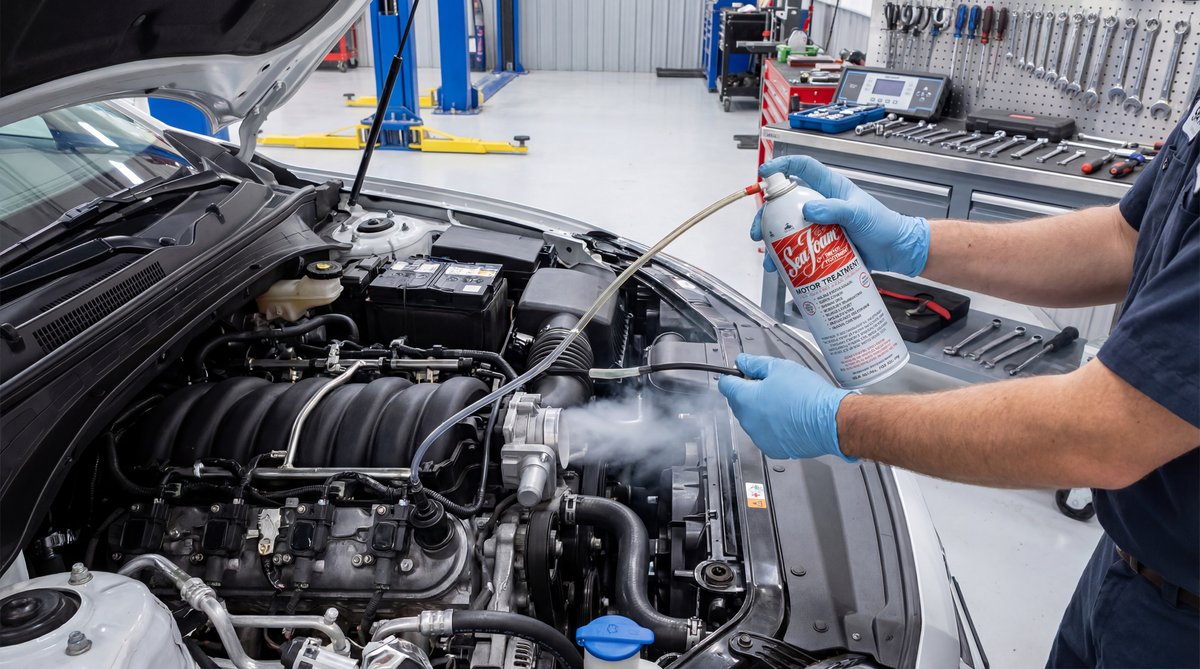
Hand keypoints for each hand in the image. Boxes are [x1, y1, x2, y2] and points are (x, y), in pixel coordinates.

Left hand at [717, 354, 856, 460]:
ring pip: (753, 419)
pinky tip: (789, 418)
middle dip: (751, 393)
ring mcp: (759, 437)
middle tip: (773, 385)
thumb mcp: (780, 368)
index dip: (735, 376)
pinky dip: (773, 427)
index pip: (726, 385)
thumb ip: (755, 364)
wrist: (830, 421)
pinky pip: (765, 434)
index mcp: (745, 399)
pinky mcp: (772, 449)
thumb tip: (742, 361)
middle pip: (739, 403)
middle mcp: (748, 421)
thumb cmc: (808, 395)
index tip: (744, 374)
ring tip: (785, 403)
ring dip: (762, 411)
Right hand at [752, 156, 930, 276]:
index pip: (803, 168)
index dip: (782, 166)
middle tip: (759, 231)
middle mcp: (820, 205)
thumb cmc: (884, 226)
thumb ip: (836, 210)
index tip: (765, 173)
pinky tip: (782, 268)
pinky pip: (798, 249)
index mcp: (830, 188)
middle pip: (784, 204)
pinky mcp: (820, 245)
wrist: (896, 251)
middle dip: (767, 216)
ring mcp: (819, 226)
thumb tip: (808, 211)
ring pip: (787, 229)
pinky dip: (787, 259)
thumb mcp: (860, 214)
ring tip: (769, 258)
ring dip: (773, 243)